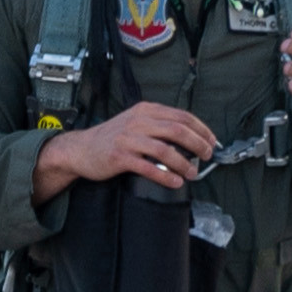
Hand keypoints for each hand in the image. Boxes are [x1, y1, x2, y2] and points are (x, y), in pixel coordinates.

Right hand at [34, 100, 219, 196]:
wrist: (80, 149)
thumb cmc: (110, 139)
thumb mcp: (134, 122)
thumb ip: (157, 125)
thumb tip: (188, 138)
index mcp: (145, 110)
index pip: (182, 116)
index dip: (201, 129)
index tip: (211, 141)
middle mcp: (137, 122)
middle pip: (177, 130)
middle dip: (198, 144)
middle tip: (207, 156)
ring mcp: (128, 139)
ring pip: (165, 149)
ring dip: (183, 163)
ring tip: (192, 172)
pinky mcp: (119, 157)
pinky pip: (148, 167)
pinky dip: (165, 175)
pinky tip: (174, 181)